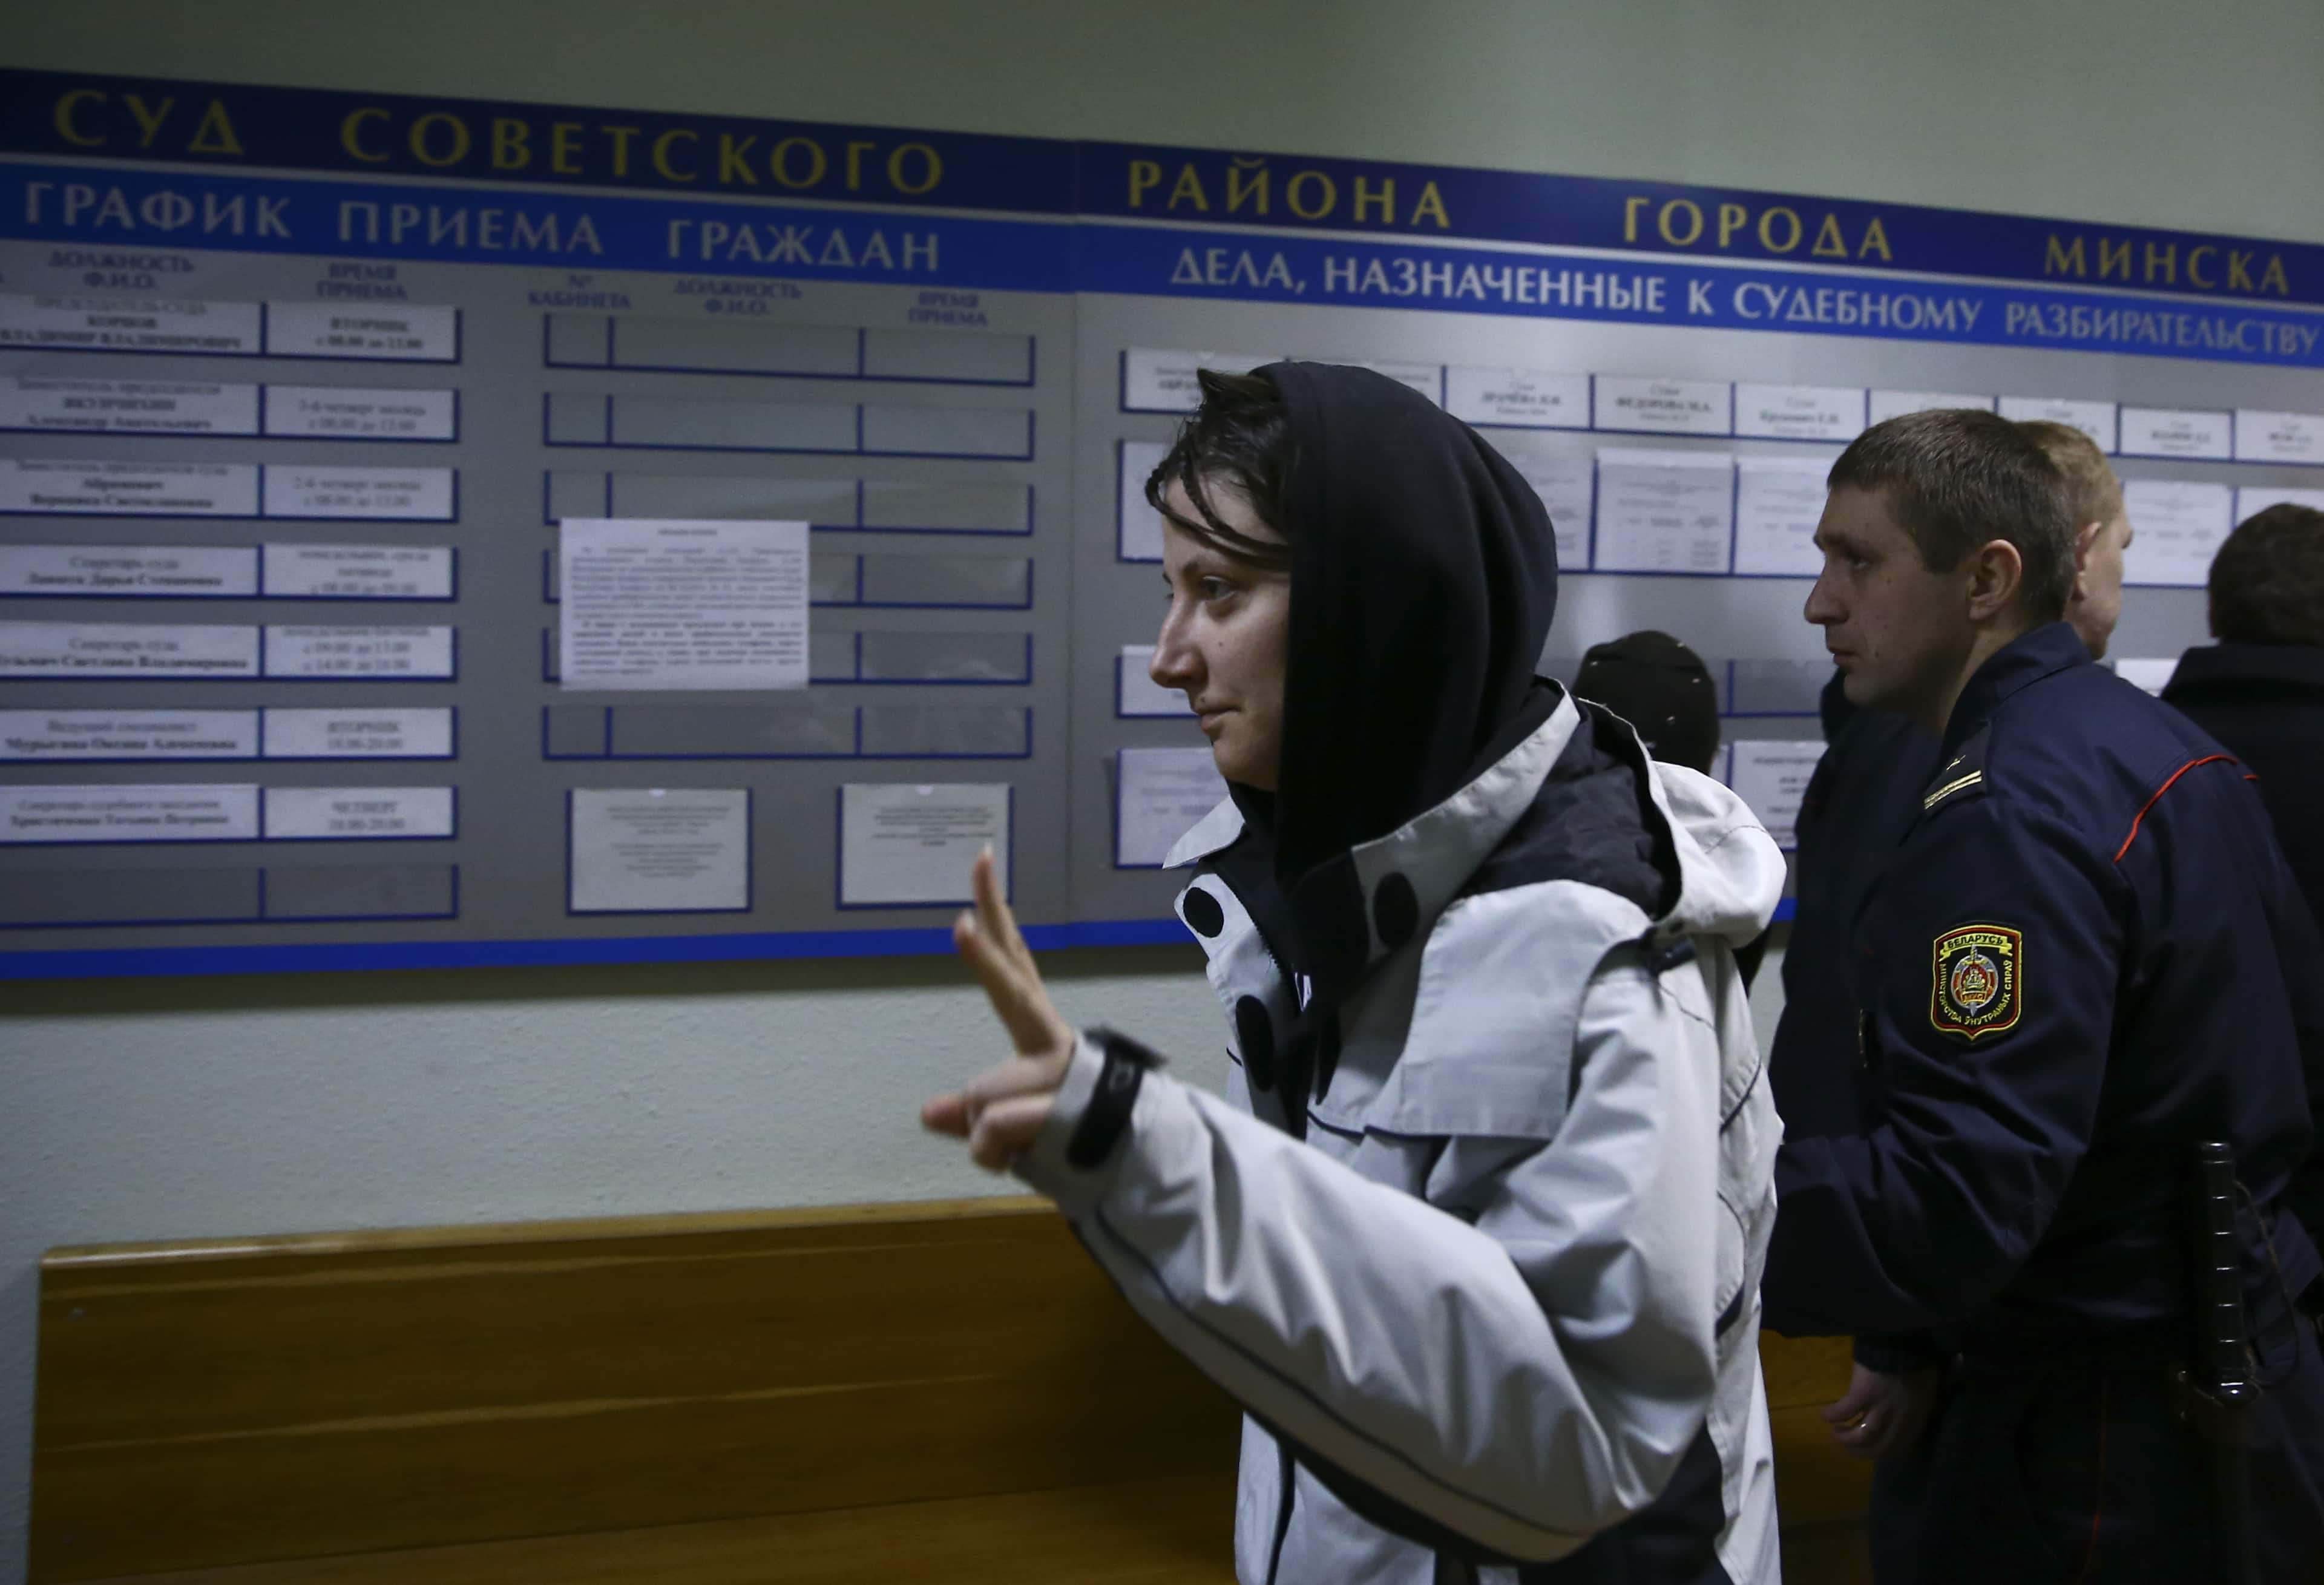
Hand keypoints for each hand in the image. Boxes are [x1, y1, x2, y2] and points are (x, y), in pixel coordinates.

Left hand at [920, 848, 1077, 1171]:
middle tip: (960, 921)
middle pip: (1014, 991)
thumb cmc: (1066, 1140)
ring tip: (1013, 1150)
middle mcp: (1054, 1043)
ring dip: (986, 1135)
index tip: (981, 865)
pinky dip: (991, 1154)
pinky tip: (1021, 1160)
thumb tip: (929, 1113)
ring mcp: (1063, 1074)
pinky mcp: (1066, 1109)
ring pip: (985, 1096)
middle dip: (984, 958)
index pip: (1015, 964)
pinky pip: (994, 1128)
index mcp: (1039, 1033)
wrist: (1135, 1172)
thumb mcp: (1003, 1128)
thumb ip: (969, 1113)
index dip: (994, 919)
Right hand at [1822, 1363, 1939, 1459]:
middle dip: (1860, 1452)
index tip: (1869, 1450)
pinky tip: (1825, 1415)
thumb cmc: (1915, 1364)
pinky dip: (1833, 1415)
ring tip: (1835, 1434)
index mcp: (1915, 1419)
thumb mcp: (1926, 1392)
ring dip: (1845, 1439)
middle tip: (1847, 1448)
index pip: (1898, 1447)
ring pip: (1861, 1436)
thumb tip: (1908, 1419)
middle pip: (1877, 1447)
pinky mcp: (1862, 1394)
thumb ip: (1917, 1409)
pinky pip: (1844, 1411)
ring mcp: (1880, 1407)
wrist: (1902, 1342)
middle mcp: (1898, 1419)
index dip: (1881, 1453)